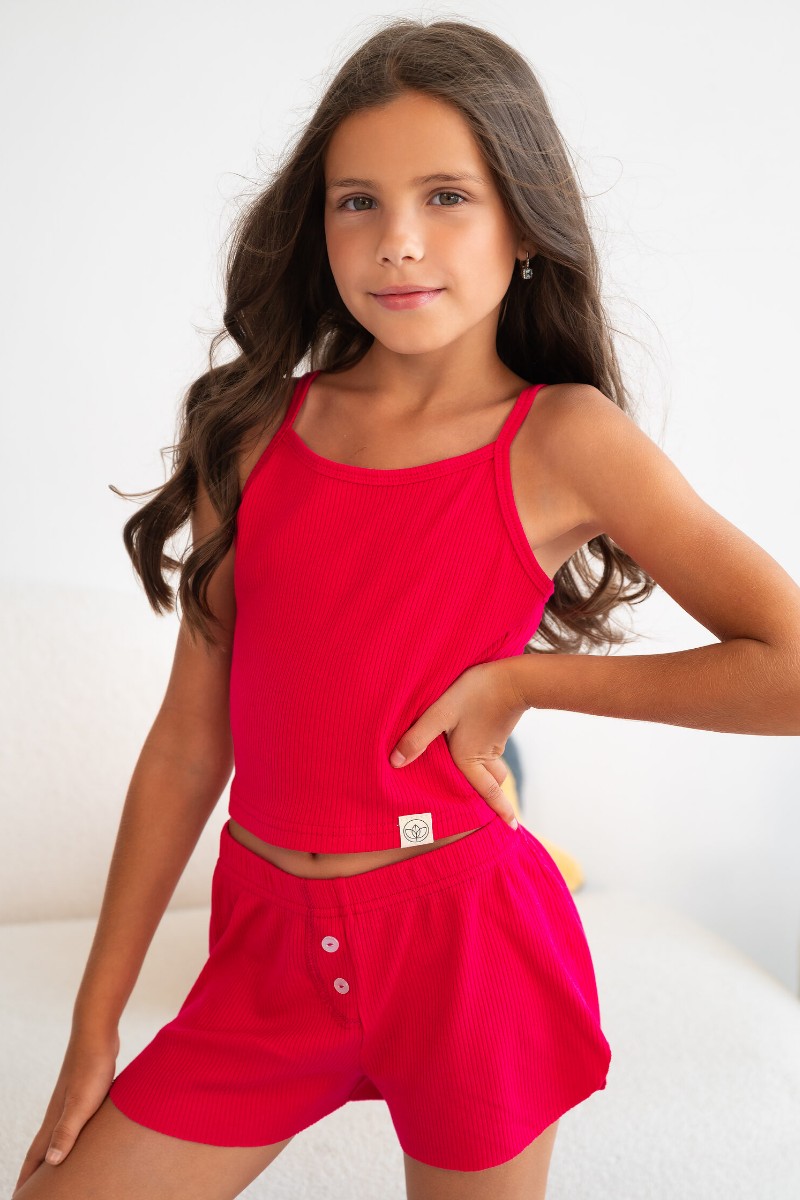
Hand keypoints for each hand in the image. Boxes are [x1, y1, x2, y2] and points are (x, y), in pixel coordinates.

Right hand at [12, 1026, 119, 1193]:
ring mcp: (70, 1102)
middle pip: (43, 1150)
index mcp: (54, 1120)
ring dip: (54, 1156)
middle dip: (37, 1173)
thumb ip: (66, 1131)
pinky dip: (72, 1138)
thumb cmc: (91, 1067)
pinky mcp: (84, 1093)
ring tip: (57, 1172)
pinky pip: (74, 1124)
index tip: (19, 1198)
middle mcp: (58, 1113)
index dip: (27, 1180)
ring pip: (58, 1137)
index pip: (36, 1157)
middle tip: (36, 1193)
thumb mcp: (81, 1103)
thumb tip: (50, 1162)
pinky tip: (82, 1139)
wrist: (98, 1032)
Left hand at [389, 659, 528, 824]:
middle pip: (493, 782)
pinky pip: (491, 749)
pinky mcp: (498, 726)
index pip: (488, 792)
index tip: (512, 828)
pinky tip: (474, 740)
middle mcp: (485, 755)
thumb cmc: (475, 695)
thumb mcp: (440, 714)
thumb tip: (395, 762)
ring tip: (480, 778)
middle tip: (495, 808)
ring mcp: (494, 741)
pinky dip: (485, 754)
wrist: (512, 677)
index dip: (500, 810)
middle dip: (494, 796)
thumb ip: (418, 737)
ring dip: (489, 775)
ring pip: (492, 765)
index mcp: (470, 759)